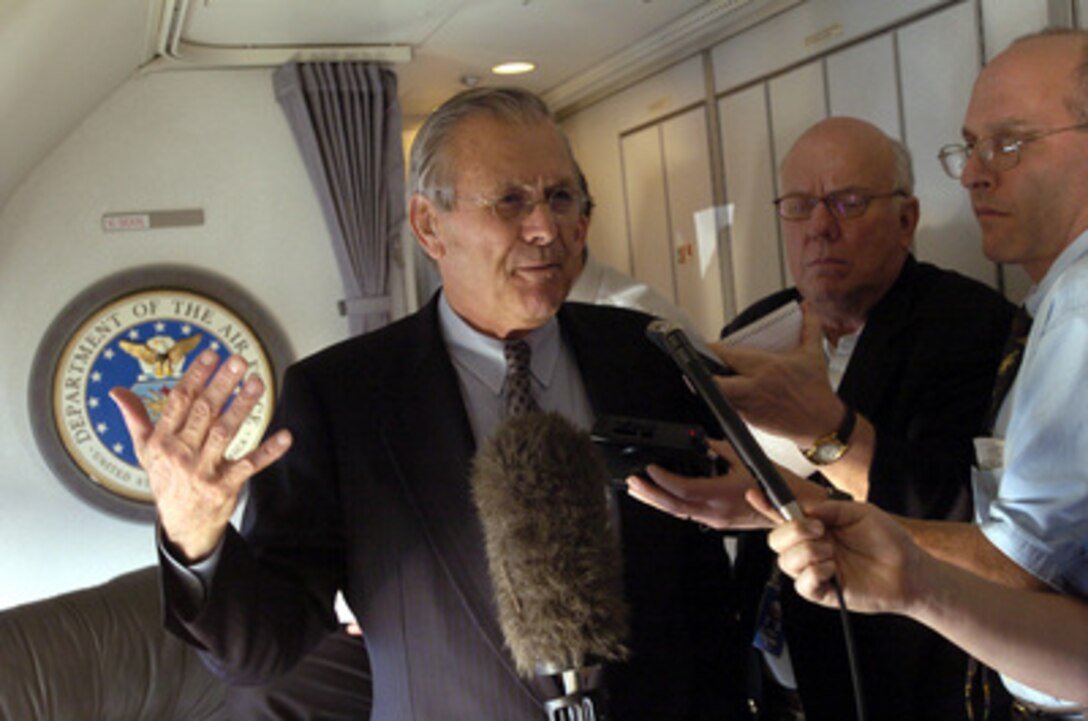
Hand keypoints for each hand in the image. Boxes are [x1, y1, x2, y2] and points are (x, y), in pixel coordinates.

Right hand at [110, 350, 291, 561]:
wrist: (181, 526)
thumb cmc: (167, 482)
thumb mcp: (146, 452)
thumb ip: (135, 419)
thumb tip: (116, 391)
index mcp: (162, 441)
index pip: (178, 401)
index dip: (195, 376)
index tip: (211, 354)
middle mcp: (182, 454)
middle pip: (203, 412)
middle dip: (221, 384)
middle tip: (239, 361)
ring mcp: (204, 470)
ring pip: (225, 432)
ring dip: (242, 406)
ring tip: (257, 383)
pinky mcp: (226, 486)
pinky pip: (250, 465)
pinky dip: (269, 451)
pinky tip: (285, 436)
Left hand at [625, 439, 816, 529]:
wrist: (795, 510)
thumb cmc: (778, 487)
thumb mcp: (747, 458)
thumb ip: (719, 449)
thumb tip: (700, 440)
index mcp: (723, 494)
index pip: (683, 489)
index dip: (662, 480)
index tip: (649, 468)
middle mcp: (716, 512)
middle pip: (673, 506)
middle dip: (649, 494)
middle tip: (632, 482)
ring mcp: (716, 520)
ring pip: (679, 513)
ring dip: (657, 501)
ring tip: (639, 490)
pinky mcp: (719, 523)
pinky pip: (689, 515)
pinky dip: (673, 505)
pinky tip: (663, 497)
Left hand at [713, 305, 843, 446]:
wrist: (821, 423)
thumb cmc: (816, 390)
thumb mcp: (814, 354)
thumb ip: (810, 325)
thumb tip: (807, 306)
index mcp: (768, 367)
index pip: (730, 356)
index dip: (712, 350)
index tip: (704, 345)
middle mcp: (756, 387)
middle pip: (716, 382)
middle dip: (703, 374)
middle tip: (698, 366)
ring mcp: (750, 406)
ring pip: (717, 398)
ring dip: (709, 388)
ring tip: (704, 379)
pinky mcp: (749, 420)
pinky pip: (727, 409)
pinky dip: (720, 402)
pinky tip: (718, 395)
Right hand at [765, 500, 922, 613]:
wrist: (909, 570)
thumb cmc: (888, 542)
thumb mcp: (859, 512)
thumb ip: (829, 509)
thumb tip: (804, 510)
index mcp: (817, 528)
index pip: (784, 517)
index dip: (766, 505)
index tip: (754, 493)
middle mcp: (811, 549)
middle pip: (776, 540)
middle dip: (793, 530)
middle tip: (819, 529)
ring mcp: (815, 571)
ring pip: (785, 561)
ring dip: (808, 551)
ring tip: (832, 551)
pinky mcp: (822, 592)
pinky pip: (802, 584)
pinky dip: (815, 572)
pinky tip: (833, 569)